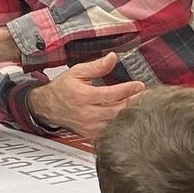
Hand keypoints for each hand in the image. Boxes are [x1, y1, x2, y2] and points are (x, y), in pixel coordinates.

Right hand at [28, 54, 144, 139]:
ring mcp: (89, 126)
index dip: (128, 90)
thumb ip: (96, 66)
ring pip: (115, 122)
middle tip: (146, 96)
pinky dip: (120, 123)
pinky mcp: (90, 134)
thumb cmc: (62, 89)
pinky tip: (128, 117)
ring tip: (140, 105)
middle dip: (133, 102)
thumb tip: (112, 58)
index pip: (111, 94)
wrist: (47, 107)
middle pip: (117, 110)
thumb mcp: (77, 72)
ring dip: (129, 113)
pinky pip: (110, 130)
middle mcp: (87, 113)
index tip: (140, 86)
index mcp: (83, 96)